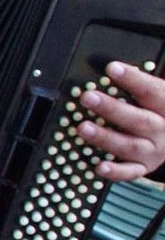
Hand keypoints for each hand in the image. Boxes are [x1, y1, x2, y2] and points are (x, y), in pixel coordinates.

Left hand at [76, 62, 164, 180]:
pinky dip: (115, 171)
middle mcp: (162, 130)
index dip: (134, 79)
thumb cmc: (158, 110)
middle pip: (139, 120)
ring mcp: (153, 150)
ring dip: (105, 137)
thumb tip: (113, 67)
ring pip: (130, 146)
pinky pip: (129, 172)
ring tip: (82, 128)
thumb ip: (138, 83)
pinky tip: (99, 166)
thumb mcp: (156, 95)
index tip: (112, 68)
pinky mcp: (143, 167)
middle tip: (87, 97)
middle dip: (112, 109)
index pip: (152, 92)